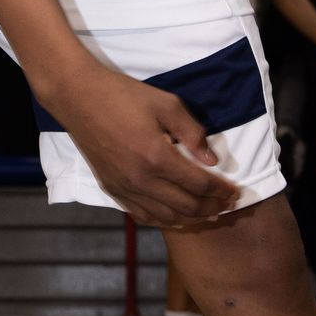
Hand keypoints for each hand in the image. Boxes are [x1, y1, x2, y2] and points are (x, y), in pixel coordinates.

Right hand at [53, 62, 240, 230]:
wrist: (78, 98)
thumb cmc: (124, 95)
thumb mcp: (166, 104)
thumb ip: (193, 132)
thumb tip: (212, 160)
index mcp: (157, 157)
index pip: (200, 184)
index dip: (222, 191)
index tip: (237, 192)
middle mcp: (141, 180)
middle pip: (187, 206)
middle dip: (213, 208)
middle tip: (228, 206)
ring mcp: (125, 188)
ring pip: (165, 217)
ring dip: (191, 219)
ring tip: (208, 215)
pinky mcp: (112, 190)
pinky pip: (142, 215)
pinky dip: (164, 220)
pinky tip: (176, 216)